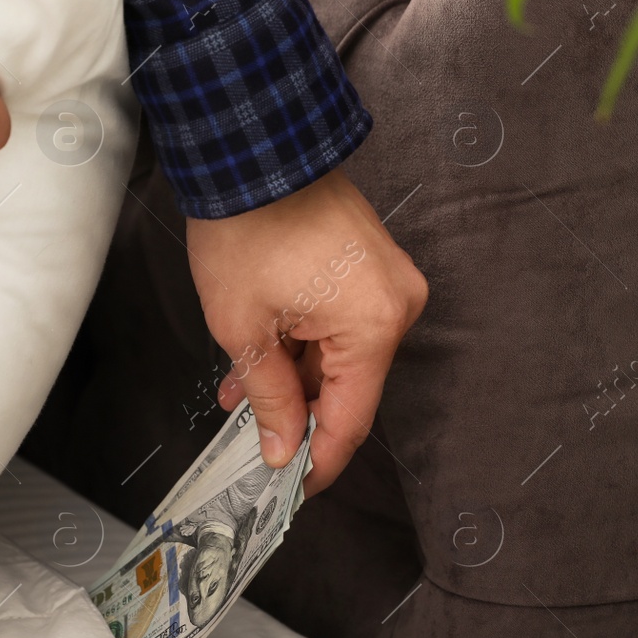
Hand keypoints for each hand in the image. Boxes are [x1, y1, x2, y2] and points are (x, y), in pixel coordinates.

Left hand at [188, 168, 426, 495]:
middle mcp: (395, 305)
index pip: (351, 419)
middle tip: (253, 440)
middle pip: (348, 388)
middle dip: (295, 414)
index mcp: (374, 326)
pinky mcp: (371, 266)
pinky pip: (342, 324)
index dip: (319, 461)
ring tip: (241, 390)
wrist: (253, 147)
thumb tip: (282, 447)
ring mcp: (388, 282)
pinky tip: (261, 358)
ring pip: (341, 357)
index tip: (291, 490)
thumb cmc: (247, 226)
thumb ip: (269, 396)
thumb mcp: (244, 327)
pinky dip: (304, 344)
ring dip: (293, 377)